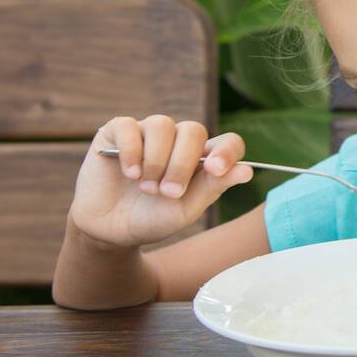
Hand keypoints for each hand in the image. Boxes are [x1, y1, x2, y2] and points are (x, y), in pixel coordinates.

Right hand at [67, 115, 253, 248]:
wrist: (109, 231)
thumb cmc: (151, 220)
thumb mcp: (185, 210)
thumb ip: (212, 187)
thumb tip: (247, 171)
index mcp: (200, 159)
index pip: (226, 142)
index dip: (226, 151)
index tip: (215, 169)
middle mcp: (176, 141)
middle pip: (194, 130)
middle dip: (182, 163)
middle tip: (169, 193)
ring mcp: (147, 134)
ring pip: (162, 125)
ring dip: (156, 160)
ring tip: (147, 187)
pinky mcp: (117, 132)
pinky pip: (129, 126)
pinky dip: (131, 150)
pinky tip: (129, 174)